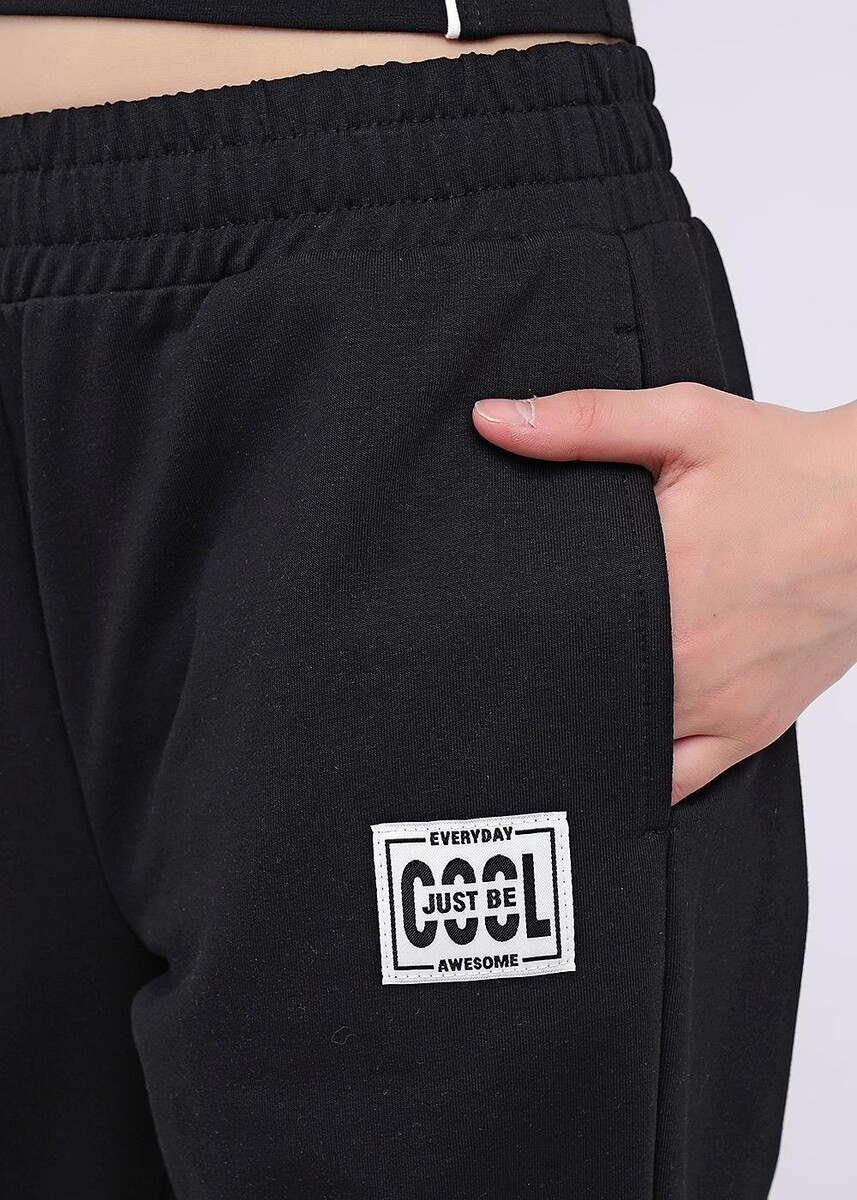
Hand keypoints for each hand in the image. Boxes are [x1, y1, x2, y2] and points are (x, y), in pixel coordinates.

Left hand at [472, 384, 856, 803]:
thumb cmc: (795, 472)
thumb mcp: (686, 424)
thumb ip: (584, 423)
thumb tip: (497, 422)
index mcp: (664, 583)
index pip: (548, 632)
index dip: (507, 636)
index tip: (483, 627)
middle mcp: (689, 656)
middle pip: (577, 690)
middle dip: (543, 675)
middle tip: (519, 655)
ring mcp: (722, 703)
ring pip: (620, 742)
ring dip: (587, 720)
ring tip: (564, 690)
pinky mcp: (752, 727)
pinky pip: (679, 779)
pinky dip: (644, 769)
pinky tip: (616, 740)